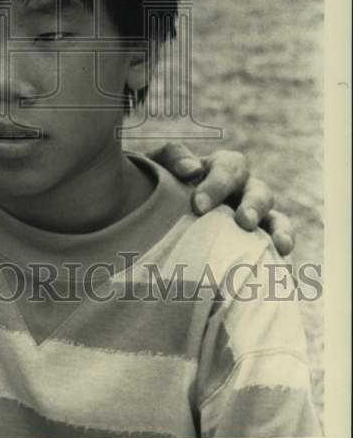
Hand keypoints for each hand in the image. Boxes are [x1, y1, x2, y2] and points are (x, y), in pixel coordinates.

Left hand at [146, 142, 294, 256]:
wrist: (151, 215)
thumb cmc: (157, 186)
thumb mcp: (158, 164)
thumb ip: (172, 158)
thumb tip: (191, 170)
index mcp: (220, 168)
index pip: (228, 167)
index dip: (217, 184)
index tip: (199, 206)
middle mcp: (242, 191)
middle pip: (260, 191)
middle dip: (254, 205)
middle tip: (243, 222)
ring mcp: (254, 219)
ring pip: (277, 219)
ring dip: (281, 231)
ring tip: (281, 247)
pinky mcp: (256, 246)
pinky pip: (276, 253)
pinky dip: (282, 264)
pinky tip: (286, 279)